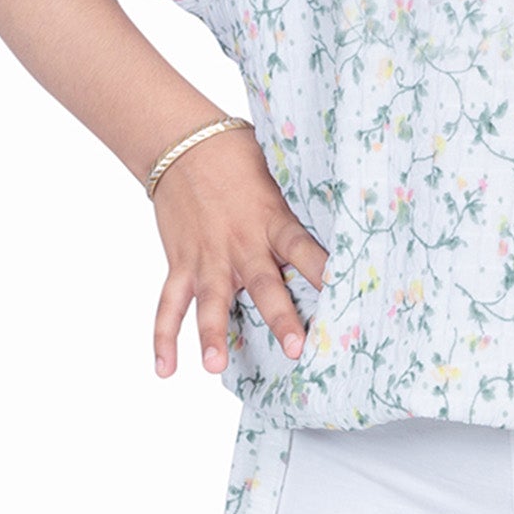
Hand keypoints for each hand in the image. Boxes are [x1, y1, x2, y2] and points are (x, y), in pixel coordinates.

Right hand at [150, 128, 329, 378]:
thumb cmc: (237, 157)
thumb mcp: (276, 173)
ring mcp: (208, 256)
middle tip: (296, 349)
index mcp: (272, 220)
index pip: (304, 248)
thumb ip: (299, 204)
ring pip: (210, 300)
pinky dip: (163, 336)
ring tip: (216, 367)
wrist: (181, 145)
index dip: (324, 270)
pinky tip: (166, 369)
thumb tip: (349, 209)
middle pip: (263, 285)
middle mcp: (241, 244)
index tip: (346, 292)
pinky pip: (169, 303)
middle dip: (279, 318)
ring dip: (212, 333)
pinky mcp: (181, 262)